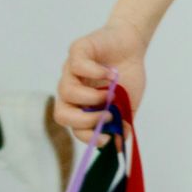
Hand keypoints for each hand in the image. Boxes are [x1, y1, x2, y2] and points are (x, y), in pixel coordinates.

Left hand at [57, 22, 146, 144]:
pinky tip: (112, 74)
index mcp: (79, 105)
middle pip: (61, 114)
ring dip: (93, 97)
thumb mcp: (127, 105)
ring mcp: (70, 70)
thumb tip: (118, 145)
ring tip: (111, 93)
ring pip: (66, 91)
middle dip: (85, 120)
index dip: (87, 136)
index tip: (107, 137)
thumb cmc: (126, 77)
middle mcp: (70, 90)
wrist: (130, 46)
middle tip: (108, 115)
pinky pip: (77, 65)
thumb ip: (121, 123)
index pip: (71, 126)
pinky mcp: (77, 51)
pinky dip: (97, 73)